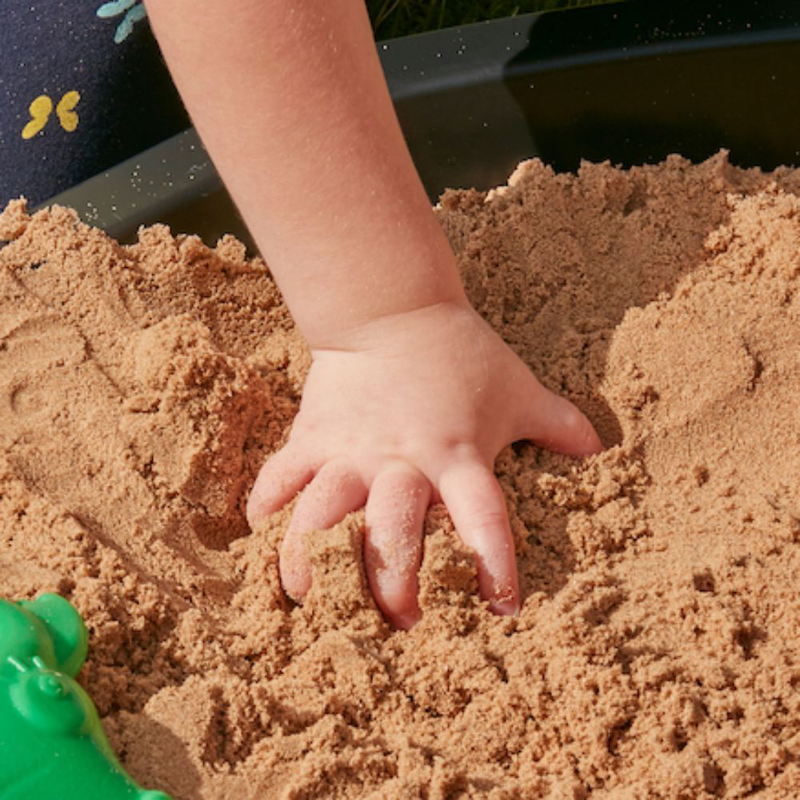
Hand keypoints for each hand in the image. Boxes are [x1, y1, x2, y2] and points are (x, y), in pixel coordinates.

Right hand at [247, 301, 601, 628]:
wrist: (391, 308)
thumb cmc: (460, 353)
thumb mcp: (516, 387)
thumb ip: (558, 423)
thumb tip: (601, 450)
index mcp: (457, 454)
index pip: (483, 518)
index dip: (493, 565)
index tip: (501, 608)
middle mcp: (401, 459)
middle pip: (392, 533)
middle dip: (392, 586)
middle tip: (401, 621)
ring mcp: (350, 450)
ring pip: (324, 515)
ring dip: (315, 563)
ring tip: (312, 601)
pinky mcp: (312, 437)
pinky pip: (281, 479)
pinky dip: (268, 510)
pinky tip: (262, 538)